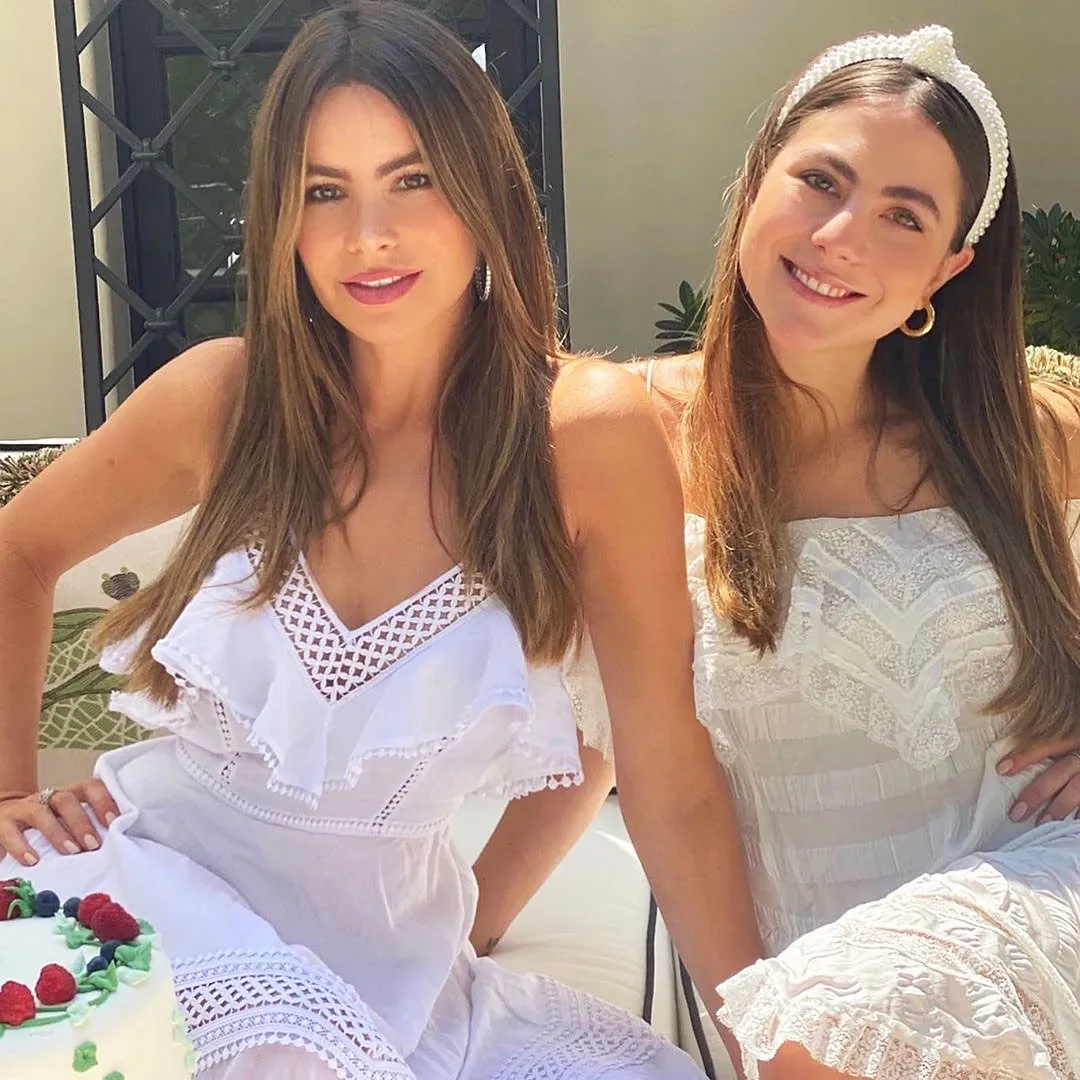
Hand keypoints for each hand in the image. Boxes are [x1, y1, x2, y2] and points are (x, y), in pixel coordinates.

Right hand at [0, 781, 119, 865]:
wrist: (5, 820)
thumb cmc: (49, 825)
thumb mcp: (68, 822)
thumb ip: (89, 828)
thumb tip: (119, 844)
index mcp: (70, 794)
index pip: (90, 787)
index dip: (104, 801)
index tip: (115, 821)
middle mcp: (47, 797)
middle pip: (66, 800)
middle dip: (81, 822)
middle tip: (93, 845)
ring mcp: (24, 808)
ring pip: (40, 812)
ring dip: (57, 832)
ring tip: (71, 852)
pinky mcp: (3, 823)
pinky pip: (10, 832)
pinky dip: (21, 846)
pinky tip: (33, 861)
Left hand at [998, 738, 1079, 823]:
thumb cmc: (1079, 743)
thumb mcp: (1071, 735)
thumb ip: (1051, 746)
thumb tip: (1010, 764)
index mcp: (1076, 736)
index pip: (1048, 743)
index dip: (1025, 755)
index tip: (1002, 769)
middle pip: (1061, 772)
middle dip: (1038, 792)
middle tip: (1016, 813)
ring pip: (1078, 790)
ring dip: (1059, 808)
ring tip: (1041, 824)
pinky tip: (1071, 825)